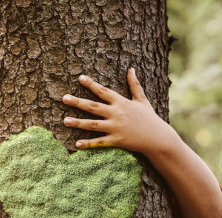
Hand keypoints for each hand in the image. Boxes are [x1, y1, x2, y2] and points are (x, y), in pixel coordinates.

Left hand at [62, 68, 176, 156]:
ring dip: (78, 123)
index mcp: (121, 103)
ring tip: (64, 120)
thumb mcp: (142, 99)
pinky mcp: (117, 141)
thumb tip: (131, 69)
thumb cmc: (149, 118)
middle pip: (93, 107)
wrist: (158, 138)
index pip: (103, 91)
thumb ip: (134, 84)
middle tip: (64, 98)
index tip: (80, 78)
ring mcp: (116, 128)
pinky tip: (77, 144)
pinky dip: (88, 143)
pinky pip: (100, 142)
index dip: (91, 84)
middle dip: (78, 102)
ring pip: (93, 125)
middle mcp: (117, 114)